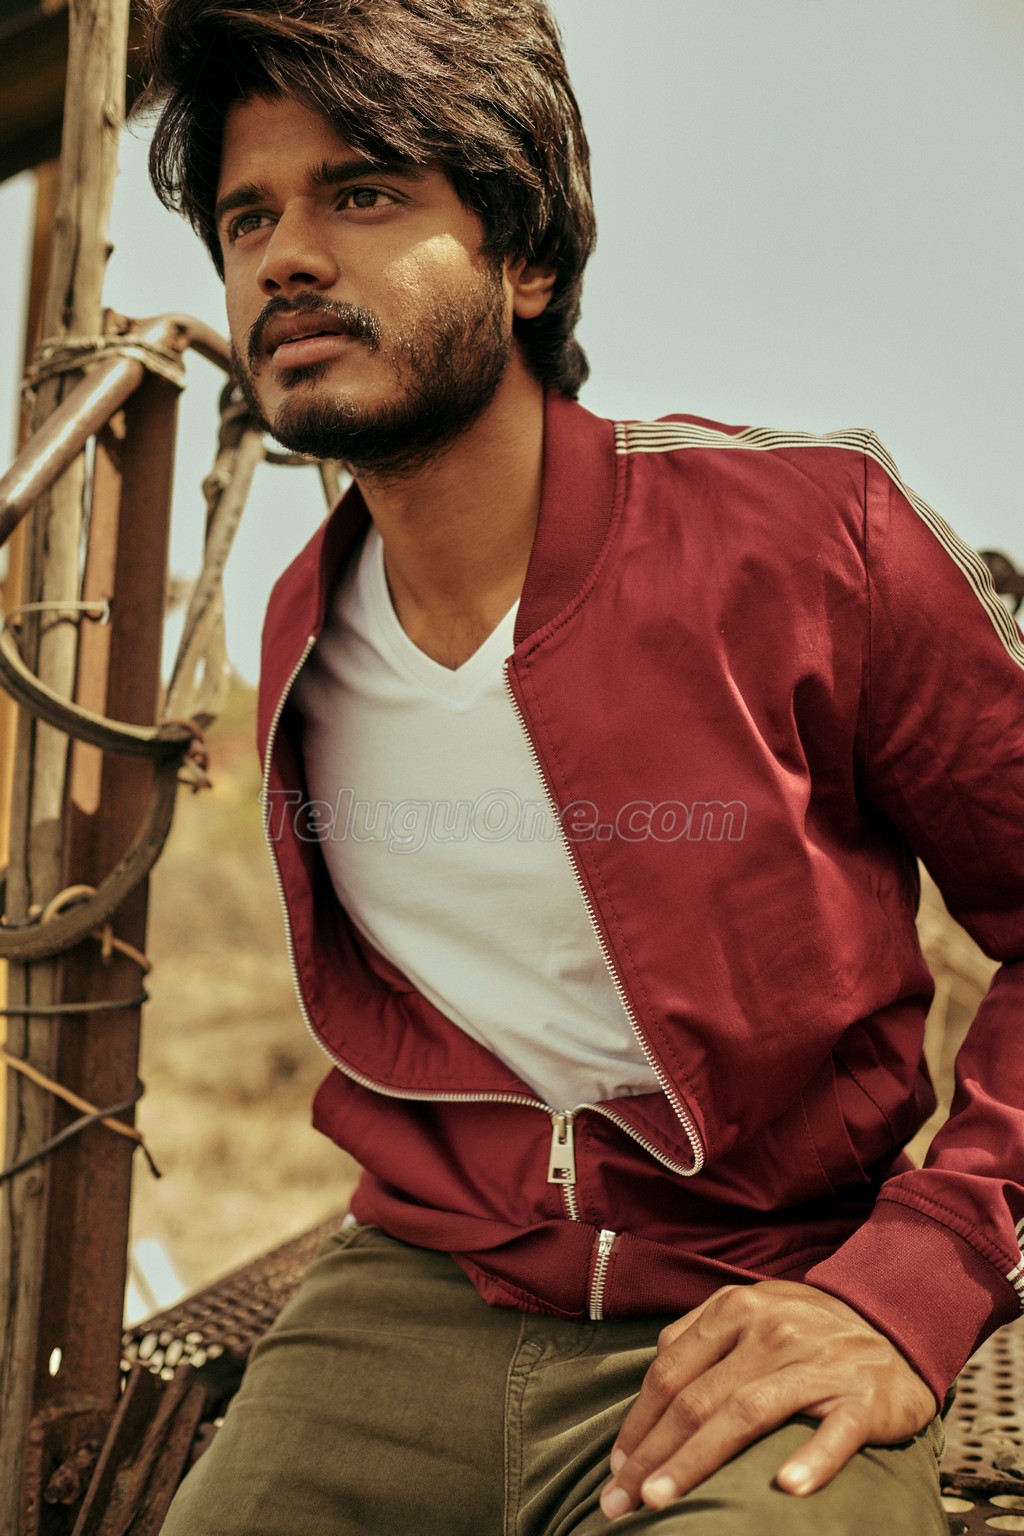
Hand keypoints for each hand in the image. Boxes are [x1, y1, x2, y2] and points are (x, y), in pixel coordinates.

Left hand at [600, 1279, 936, 1520]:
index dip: (637, 1424)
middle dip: (650, 1454)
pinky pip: (834, 1432)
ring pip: (745, 1414)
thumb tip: (653, 1373)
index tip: (614, 1469)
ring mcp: (817, 1362)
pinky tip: (786, 1489)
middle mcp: (771, 1331)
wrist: (896, 1321)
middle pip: (696, 1398)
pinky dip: (811, 1460)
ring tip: (662, 1500)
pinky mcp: (861, 1396)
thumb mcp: (752, 1309)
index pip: (670, 1372)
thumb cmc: (810, 1327)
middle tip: (618, 1501)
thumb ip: (702, 1335)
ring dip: (697, 1461)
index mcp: (736, 1310)